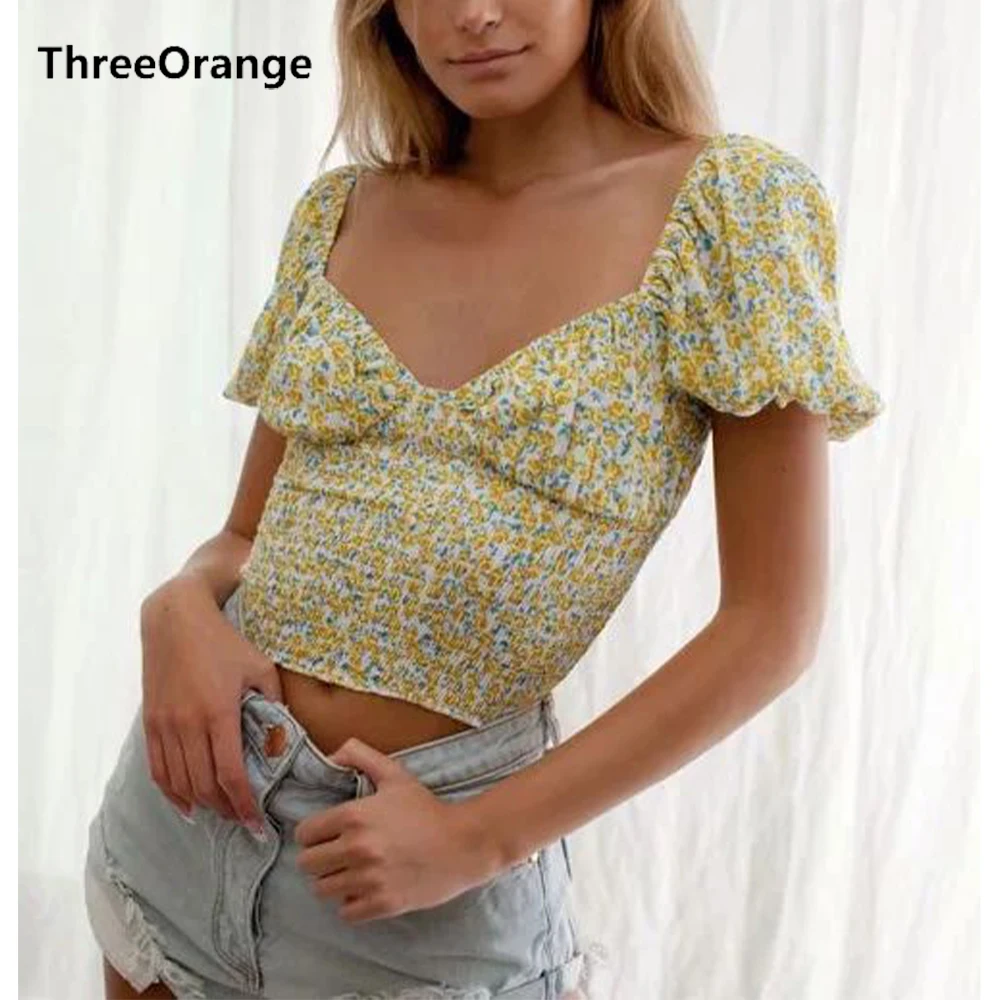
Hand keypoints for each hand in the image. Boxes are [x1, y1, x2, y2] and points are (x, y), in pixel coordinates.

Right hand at [139, 576, 282, 832]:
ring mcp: (165, 725)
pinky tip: (187, 805)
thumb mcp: (260, 668)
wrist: (176, 619)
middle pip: (204, 786)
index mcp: (218, 713)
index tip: (257, 825)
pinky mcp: (150, 723)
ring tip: (222, 814)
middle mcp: (187, 724)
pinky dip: (172, 793)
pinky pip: (158, 769)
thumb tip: (283, 743)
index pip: (230, 775)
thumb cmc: (224, 642)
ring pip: (180, 783)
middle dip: (226, 810)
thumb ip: (273, 706)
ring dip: (201, 805)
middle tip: (243, 822)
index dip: (244, 806)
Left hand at [293, 737, 498, 923]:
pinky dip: (351, 903)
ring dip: (333, 881)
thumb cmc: (428, 809)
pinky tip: (364, 889)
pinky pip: (346, 912)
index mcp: (354, 816)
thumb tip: (331, 756)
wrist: (464, 843)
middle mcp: (356, 849)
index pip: (304, 834)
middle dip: (319, 857)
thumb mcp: (395, 775)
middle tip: (336, 854)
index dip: (312, 833)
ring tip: (349, 872)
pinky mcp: (382, 904)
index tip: (325, 834)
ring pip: (322, 890)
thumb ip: (359, 756)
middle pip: (307, 864)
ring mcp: (369, 879)